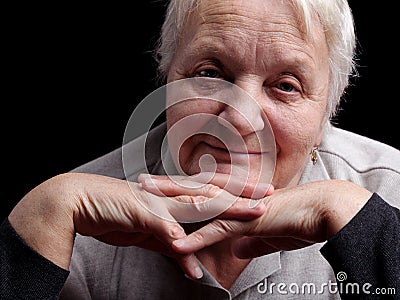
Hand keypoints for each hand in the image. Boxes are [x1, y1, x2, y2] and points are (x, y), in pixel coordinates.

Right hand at [8, 172, 265, 278]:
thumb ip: (173, 248)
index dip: (235, 192)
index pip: (210, 192)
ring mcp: (158, 204)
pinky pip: (163, 230)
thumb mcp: (150, 234)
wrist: (84, 203)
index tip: (258, 192)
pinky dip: (177, 242)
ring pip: (198, 205)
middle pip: (213, 195)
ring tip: (249, 215)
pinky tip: (191, 253)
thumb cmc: (117, 213)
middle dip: (242, 196)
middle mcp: (170, 197)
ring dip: (224, 211)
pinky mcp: (141, 215)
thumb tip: (193, 265)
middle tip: (269, 194)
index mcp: (173, 197)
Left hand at [143, 179, 371, 257]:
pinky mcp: (249, 221)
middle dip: (166, 186)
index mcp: (239, 199)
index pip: (203, 190)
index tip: (161, 185)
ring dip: (171, 205)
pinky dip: (195, 238)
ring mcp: (240, 208)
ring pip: (199, 204)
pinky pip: (217, 230)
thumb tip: (239, 247)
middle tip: (141, 181)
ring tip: (145, 202)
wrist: (327, 210)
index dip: (181, 187)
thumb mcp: (272, 233)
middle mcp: (235, 199)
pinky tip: (174, 242)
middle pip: (194, 190)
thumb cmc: (302, 219)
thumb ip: (253, 238)